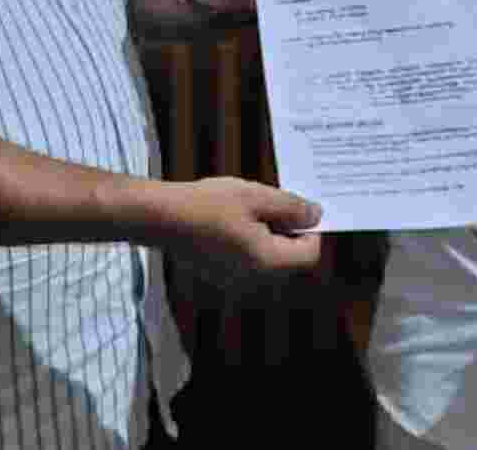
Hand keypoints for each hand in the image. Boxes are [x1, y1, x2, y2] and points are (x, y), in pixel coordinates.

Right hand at [155, 177, 323, 291]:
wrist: (160, 218)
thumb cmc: (209, 204)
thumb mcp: (257, 197)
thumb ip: (291, 208)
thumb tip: (316, 215)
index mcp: (268, 262)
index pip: (309, 253)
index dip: (310, 228)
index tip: (297, 206)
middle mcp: (253, 278)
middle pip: (287, 257)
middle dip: (285, 229)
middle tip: (268, 201)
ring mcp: (232, 279)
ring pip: (265, 256)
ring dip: (264, 233)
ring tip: (245, 207)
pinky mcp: (216, 274)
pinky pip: (244, 259)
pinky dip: (245, 240)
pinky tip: (227, 218)